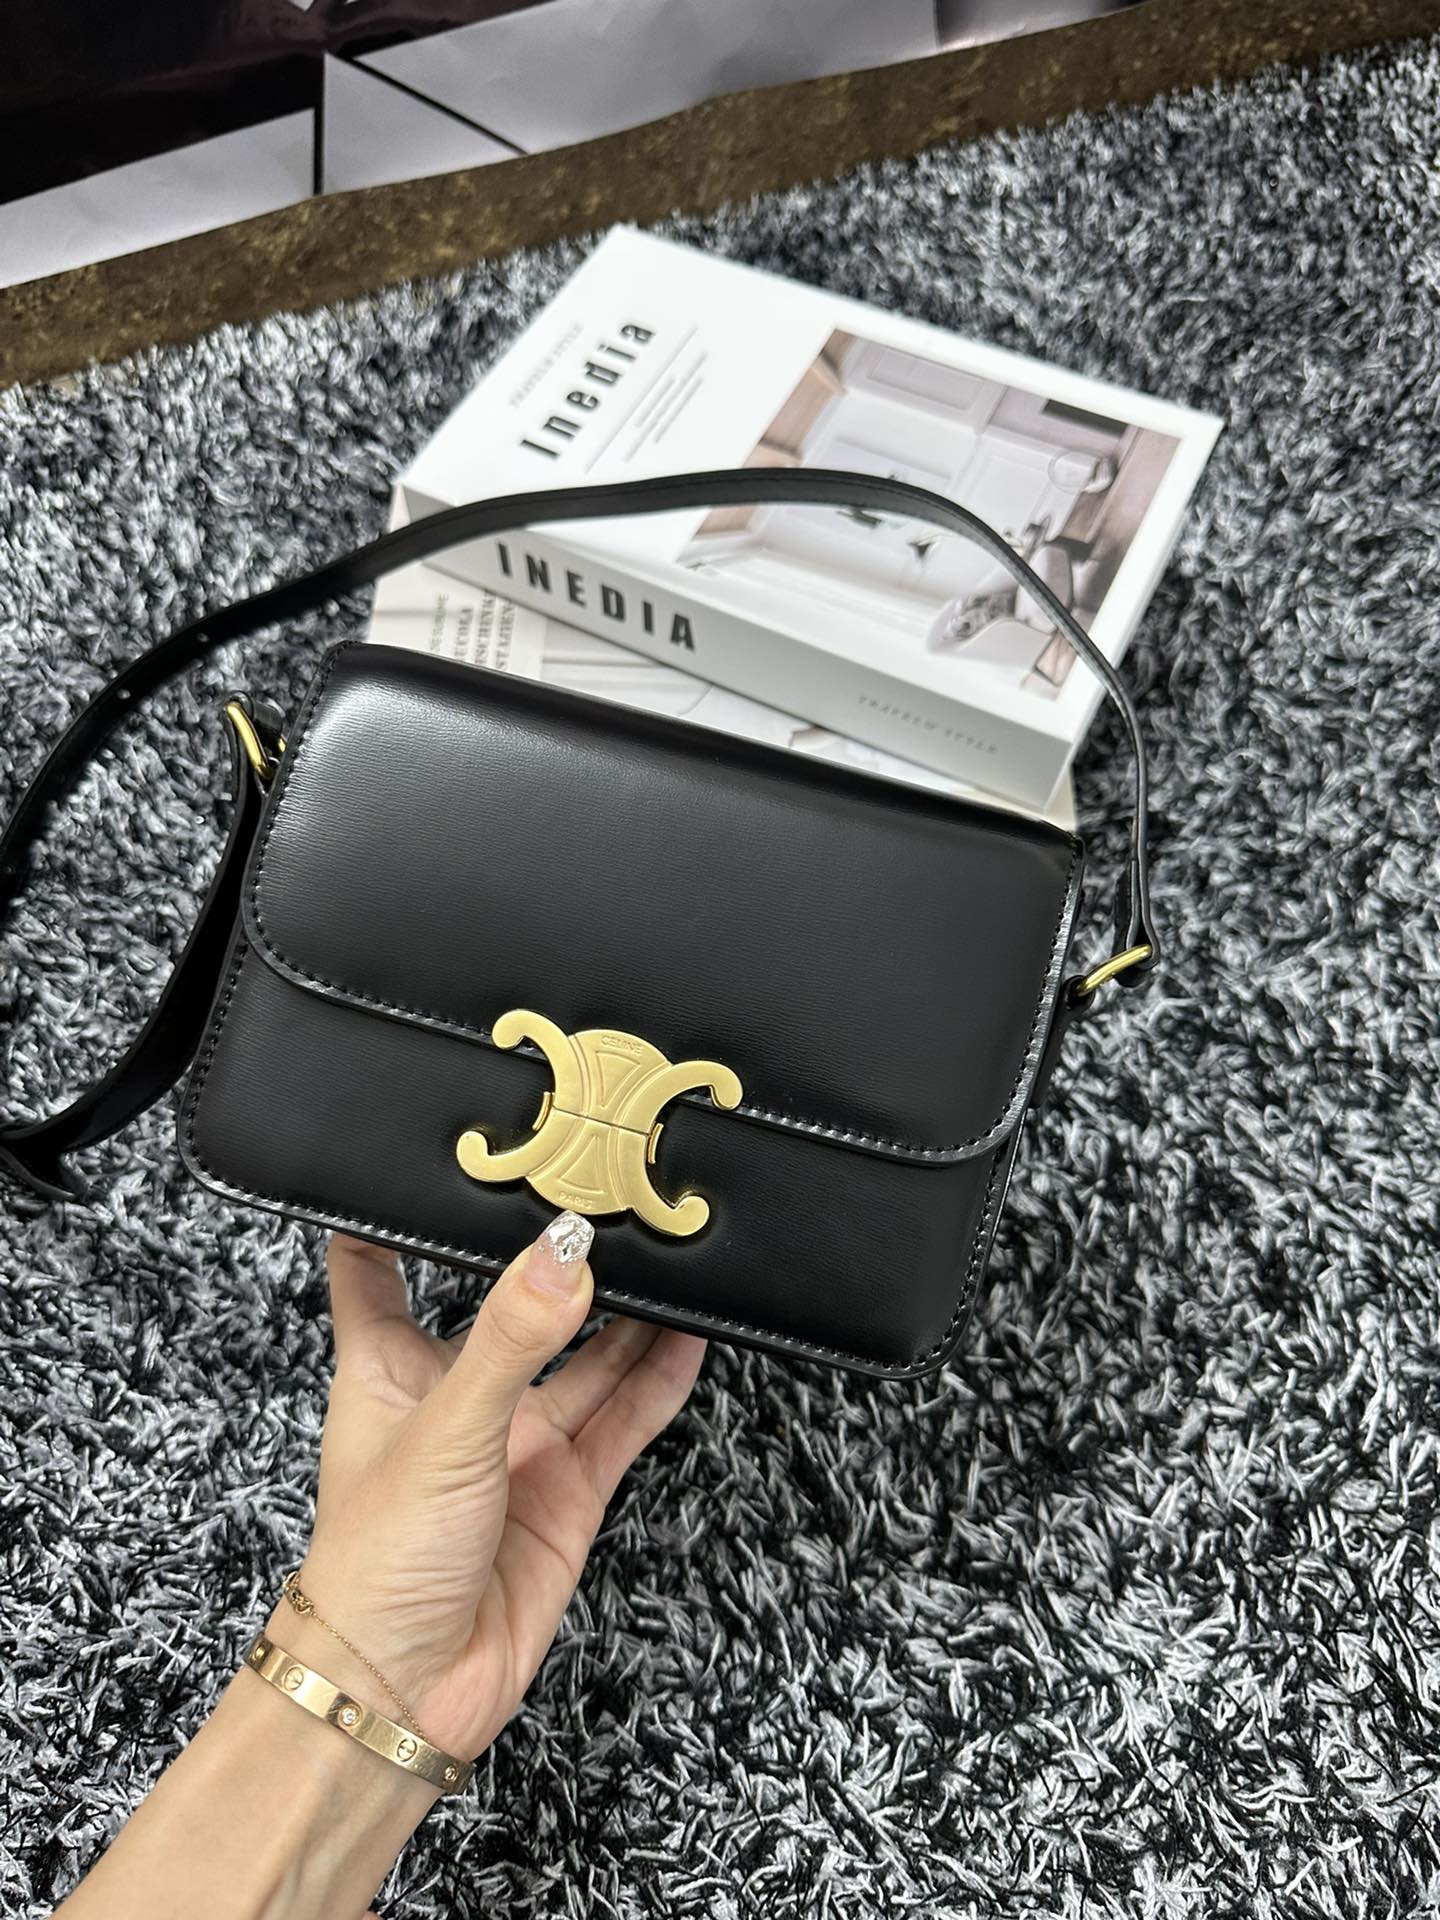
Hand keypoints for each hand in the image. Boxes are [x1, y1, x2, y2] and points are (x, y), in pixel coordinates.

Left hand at [270, 1213, 706, 1767]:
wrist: (407, 1694)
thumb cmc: (376, 1566)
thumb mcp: (442, 1429)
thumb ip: (510, 1340)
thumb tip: (564, 1254)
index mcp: (388, 1367)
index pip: (377, 1268)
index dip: (390, 1212)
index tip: (426, 1151)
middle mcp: (458, 1394)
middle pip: (510, 1302)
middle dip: (549, 1250)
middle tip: (597, 1182)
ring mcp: (519, 1439)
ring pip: (584, 1352)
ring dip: (622, 1305)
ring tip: (663, 1240)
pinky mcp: (571, 1484)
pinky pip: (626, 1414)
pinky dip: (661, 1373)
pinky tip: (692, 1331)